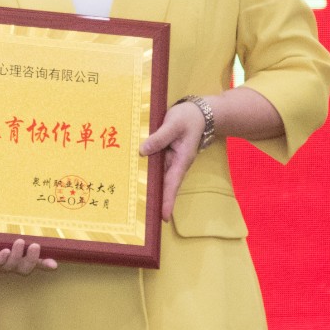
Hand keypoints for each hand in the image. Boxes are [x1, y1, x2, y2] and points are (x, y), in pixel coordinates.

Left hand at [0, 238, 57, 274]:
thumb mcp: (5, 236)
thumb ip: (21, 238)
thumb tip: (39, 234)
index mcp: (14, 260)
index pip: (32, 265)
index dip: (42, 265)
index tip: (54, 264)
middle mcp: (6, 265)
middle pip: (22, 269)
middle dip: (30, 259)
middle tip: (35, 246)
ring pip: (9, 266)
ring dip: (16, 255)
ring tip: (21, 242)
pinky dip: (0, 258)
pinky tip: (5, 251)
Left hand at [139, 99, 207, 220]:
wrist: (198, 112)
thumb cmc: (189, 118)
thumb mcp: (174, 124)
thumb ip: (160, 137)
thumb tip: (143, 150)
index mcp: (181, 160)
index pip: (173, 184)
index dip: (168, 200)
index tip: (164, 217)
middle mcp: (175, 164)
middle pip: (163, 185)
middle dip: (154, 201)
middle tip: (141, 217)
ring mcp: (169, 160)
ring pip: (157, 177)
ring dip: (147, 188)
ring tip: (132, 204)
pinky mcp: (163, 154)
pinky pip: (154, 166)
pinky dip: (144, 172)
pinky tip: (131, 177)